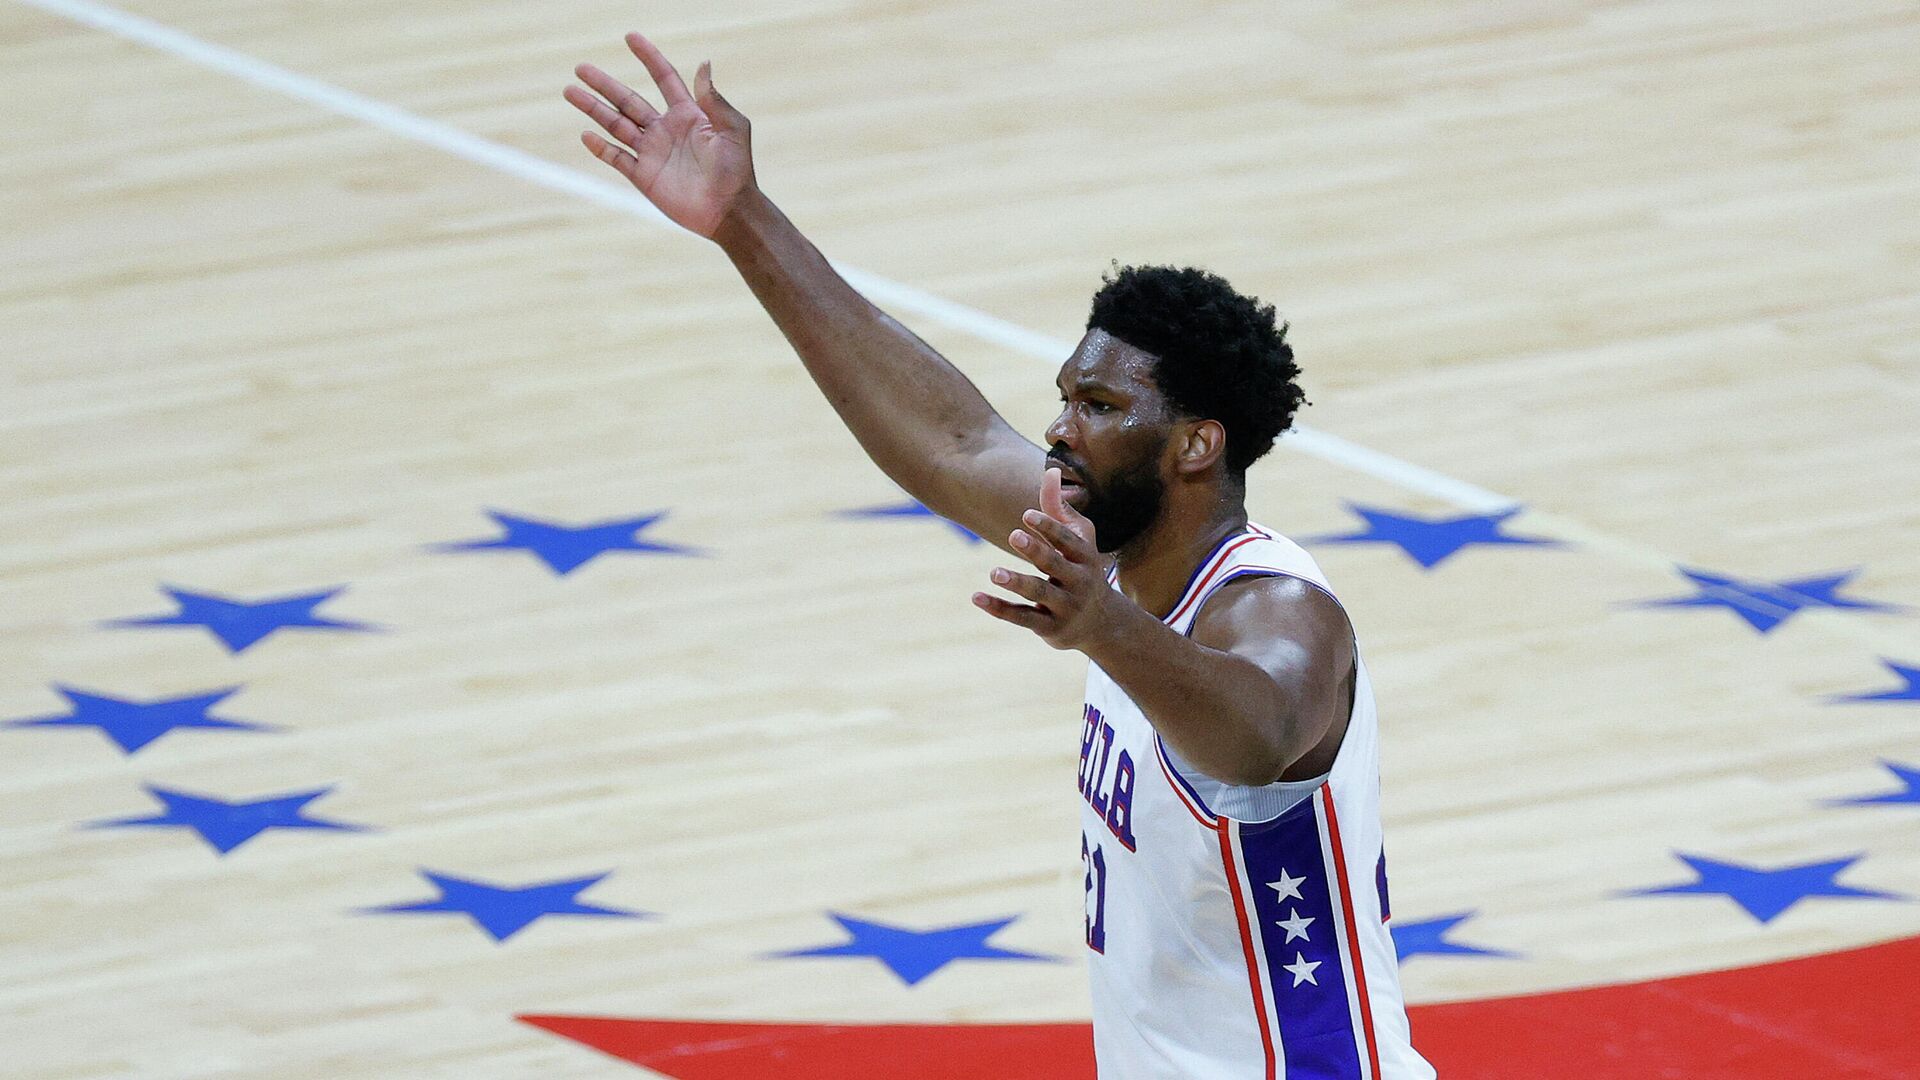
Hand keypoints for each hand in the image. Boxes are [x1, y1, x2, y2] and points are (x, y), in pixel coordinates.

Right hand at [565, 33, 754, 237]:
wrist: (729, 210)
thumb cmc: (736, 170)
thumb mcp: (732, 129)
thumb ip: (715, 100)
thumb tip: (704, 63)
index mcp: (687, 114)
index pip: (663, 78)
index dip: (648, 57)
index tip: (630, 37)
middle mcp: (665, 130)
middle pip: (628, 100)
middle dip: (604, 84)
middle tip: (580, 68)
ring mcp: (652, 152)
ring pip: (616, 125)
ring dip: (593, 109)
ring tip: (570, 91)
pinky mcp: (644, 176)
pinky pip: (618, 158)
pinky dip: (601, 148)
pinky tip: (586, 134)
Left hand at [973, 468, 1113, 650]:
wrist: (1100, 623)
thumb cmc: (1081, 568)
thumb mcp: (1078, 539)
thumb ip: (1060, 507)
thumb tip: (1051, 470)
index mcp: (1086, 557)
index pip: (1068, 541)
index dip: (1049, 527)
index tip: (1027, 514)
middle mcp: (1079, 582)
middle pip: (1055, 565)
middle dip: (1036, 551)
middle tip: (1013, 535)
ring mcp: (1065, 607)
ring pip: (1038, 593)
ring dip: (1016, 582)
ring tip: (994, 572)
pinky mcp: (1048, 627)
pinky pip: (1022, 617)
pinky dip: (999, 608)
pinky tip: (976, 597)